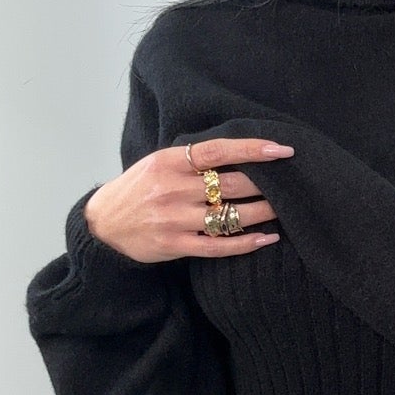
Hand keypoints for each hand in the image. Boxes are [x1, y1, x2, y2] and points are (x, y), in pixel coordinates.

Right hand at [82, 136, 294, 263]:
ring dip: (261, 213)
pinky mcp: (174, 245)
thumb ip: (192, 159)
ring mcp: (173, 219)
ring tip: (284, 210)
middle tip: (291, 184)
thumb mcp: (158, 164)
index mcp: (168, 162)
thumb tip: (240, 152)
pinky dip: (245, 243)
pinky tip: (266, 238)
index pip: (217, 150)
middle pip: (229, 185)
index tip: (282, 150)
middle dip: (265, 184)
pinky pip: (217, 246)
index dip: (252, 149)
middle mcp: (171, 188)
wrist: (103, 225)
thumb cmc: (138, 189)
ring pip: (228, 216)